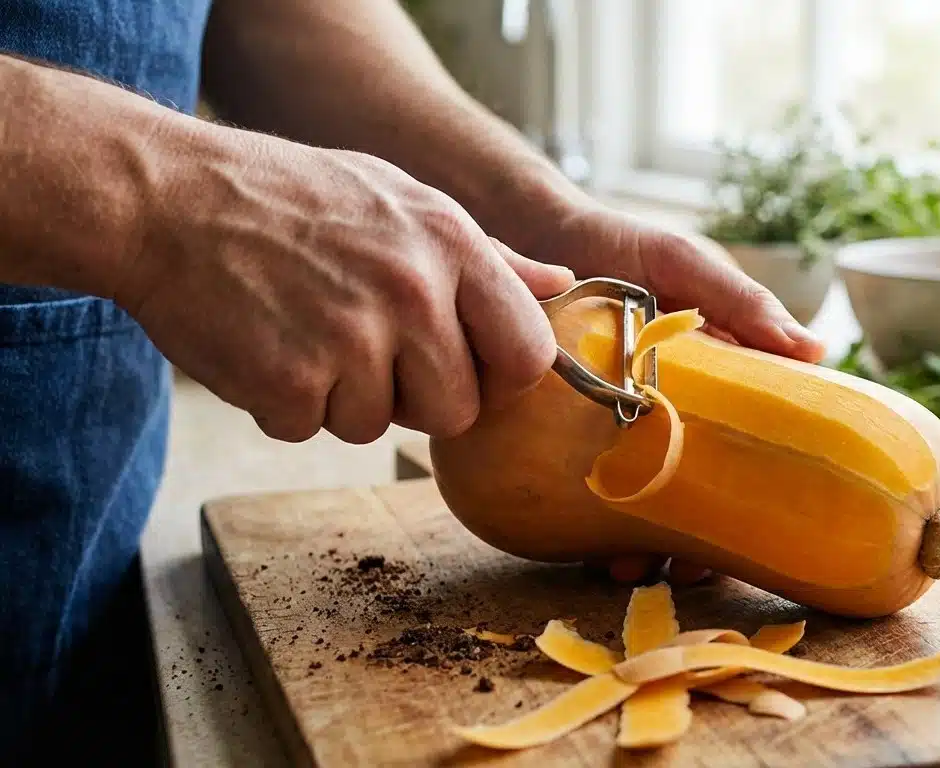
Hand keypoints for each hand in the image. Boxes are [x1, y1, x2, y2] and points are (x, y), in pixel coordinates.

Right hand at [115, 126, 574, 443]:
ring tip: (303, 328)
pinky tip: (264, 343)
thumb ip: (487, 256)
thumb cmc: (290, 198)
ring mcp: (351, 338)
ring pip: (379, 427)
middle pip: (458, 411)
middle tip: (364, 348)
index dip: (498, 376)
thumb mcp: (402, 199)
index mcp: (452, 244)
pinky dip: (284, 403)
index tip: (464, 366)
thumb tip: (559, 287)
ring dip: (340, 398)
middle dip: (415, 397)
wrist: (166, 197)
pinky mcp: (288, 381)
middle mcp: (413, 292)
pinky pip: (310, 429)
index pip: (528, 355)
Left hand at [520, 202, 828, 586]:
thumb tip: (815, 351)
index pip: (746, 456)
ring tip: (631, 564)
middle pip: (696, 498)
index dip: (756, 503)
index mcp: (712, 391)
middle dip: (698, 544)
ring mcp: (613, 433)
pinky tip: (586, 544)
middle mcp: (667, 421)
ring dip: (643, 546)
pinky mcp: (561, 438)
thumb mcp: (686, 266)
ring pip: (640, 509)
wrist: (540, 235)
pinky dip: (585, 523)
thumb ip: (744, 303)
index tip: (757, 538)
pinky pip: (578, 492)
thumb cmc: (623, 247)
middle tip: (692, 568)